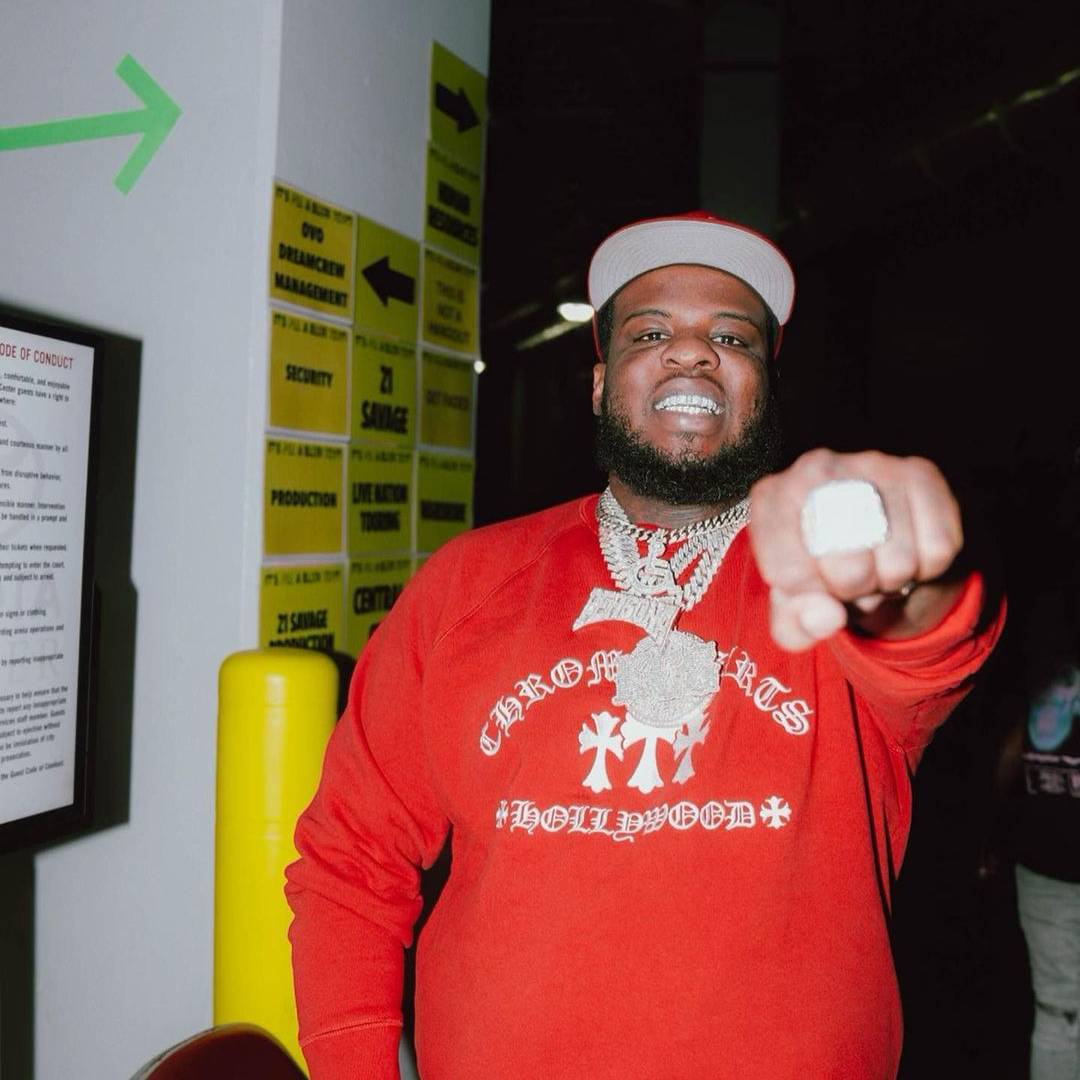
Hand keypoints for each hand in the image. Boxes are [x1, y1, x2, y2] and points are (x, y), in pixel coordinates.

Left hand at [749, 449, 963, 650]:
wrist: (867, 537)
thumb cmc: (819, 572)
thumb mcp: (792, 608)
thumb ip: (795, 625)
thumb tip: (827, 616)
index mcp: (771, 498)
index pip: (788, 572)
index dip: (807, 596)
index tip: (809, 583)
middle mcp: (817, 469)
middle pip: (849, 569)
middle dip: (853, 591)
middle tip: (847, 578)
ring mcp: (871, 464)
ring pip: (898, 562)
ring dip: (890, 581)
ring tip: (873, 562)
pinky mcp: (920, 472)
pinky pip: (938, 548)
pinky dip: (926, 567)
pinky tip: (904, 548)